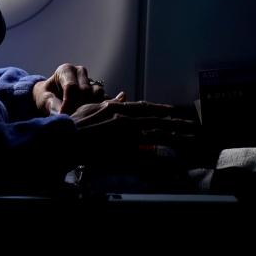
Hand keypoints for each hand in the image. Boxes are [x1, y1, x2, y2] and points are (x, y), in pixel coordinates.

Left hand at [32, 63, 110, 115]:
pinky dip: (98, 108)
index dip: (68, 103)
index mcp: (66, 70)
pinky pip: (104, 98)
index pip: (71, 86)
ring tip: (79, 117)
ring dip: (89, 107)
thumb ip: (52, 105)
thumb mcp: (44, 99)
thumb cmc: (46, 96)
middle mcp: (80, 72)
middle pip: (86, 90)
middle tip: (71, 119)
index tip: (63, 115)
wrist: (52, 96)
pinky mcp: (98, 90)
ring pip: (97, 93)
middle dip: (78, 106)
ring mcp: (91, 80)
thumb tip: (62, 114)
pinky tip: (89, 117)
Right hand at [69, 95, 198, 160]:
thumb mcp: (90, 108)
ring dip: (176, 136)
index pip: (144, 107)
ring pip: (157, 134)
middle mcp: (124, 118)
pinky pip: (147, 153)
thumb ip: (108, 103)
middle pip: (156, 120)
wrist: (63, 140)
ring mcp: (125, 134)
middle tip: (192, 125)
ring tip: (190, 137)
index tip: (172, 110)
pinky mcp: (123, 149)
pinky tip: (174, 159)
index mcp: (116, 108)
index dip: (159, 109)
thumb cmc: (72, 126)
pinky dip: (161, 156)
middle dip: (175, 123)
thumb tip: (122, 96)